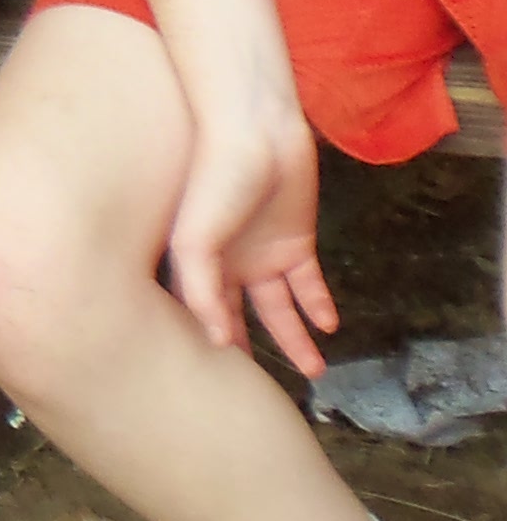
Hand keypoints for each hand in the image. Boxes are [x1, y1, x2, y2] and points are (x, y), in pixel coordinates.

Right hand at [166, 98, 337, 377]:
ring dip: (296, 338)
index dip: (210, 344)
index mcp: (196, 264)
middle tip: (263, 388)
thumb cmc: (212, 179)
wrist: (253, 132)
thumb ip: (199, 291)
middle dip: (251, 350)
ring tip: (314, 371)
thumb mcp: (193, 239)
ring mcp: (264, 253)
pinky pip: (308, 283)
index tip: (216, 380)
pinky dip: (318, 304)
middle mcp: (228, 264)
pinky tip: (327, 326)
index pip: (203, 314)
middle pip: (241, 318)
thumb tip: (216, 341)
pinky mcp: (296, 241)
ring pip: (281, 309)